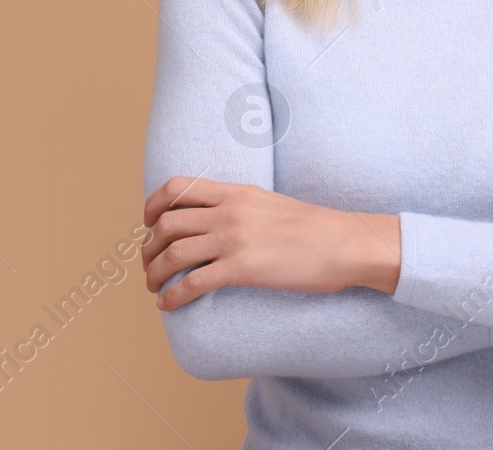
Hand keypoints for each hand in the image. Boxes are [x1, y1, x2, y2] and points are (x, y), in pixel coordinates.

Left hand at [141, 176, 402, 309]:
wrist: (344, 243)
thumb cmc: (315, 228)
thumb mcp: (270, 204)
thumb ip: (240, 207)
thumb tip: (217, 222)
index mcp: (235, 191)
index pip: (178, 188)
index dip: (152, 206)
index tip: (147, 224)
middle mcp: (229, 211)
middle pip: (167, 224)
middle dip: (148, 247)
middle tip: (148, 264)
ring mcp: (234, 239)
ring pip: (173, 253)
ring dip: (154, 273)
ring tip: (153, 286)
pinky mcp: (242, 268)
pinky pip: (193, 283)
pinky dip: (173, 296)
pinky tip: (168, 304)